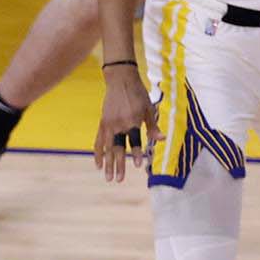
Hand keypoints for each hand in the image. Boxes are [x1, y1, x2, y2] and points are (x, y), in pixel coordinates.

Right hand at [93, 68, 156, 182]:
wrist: (120, 79)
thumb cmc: (138, 93)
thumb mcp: (148, 108)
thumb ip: (153, 126)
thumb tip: (161, 140)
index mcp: (132, 121)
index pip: (134, 141)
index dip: (135, 153)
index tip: (137, 166)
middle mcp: (118, 124)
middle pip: (117, 148)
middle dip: (118, 165)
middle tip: (118, 180)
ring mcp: (108, 124)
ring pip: (106, 148)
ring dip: (107, 164)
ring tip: (107, 177)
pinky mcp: (102, 123)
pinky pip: (98, 141)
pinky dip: (98, 153)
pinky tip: (98, 164)